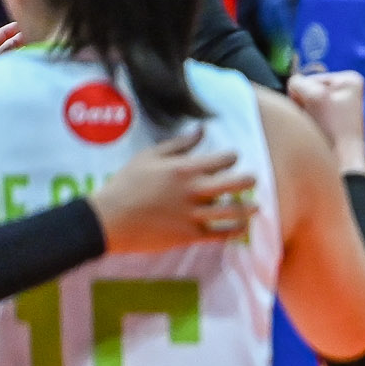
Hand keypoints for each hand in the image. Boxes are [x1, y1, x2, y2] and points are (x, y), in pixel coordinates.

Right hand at [89, 127, 257, 252]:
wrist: (109, 219)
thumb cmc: (126, 184)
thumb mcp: (149, 157)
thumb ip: (179, 144)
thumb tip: (201, 129)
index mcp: (184, 169)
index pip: (223, 159)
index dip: (232, 157)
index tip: (232, 159)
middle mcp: (193, 191)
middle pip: (235, 183)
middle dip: (249, 180)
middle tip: (253, 180)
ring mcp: (193, 215)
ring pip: (234, 211)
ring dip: (249, 209)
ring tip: (256, 207)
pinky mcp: (190, 235)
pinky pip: (222, 234)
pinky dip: (236, 230)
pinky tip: (242, 227)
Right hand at [286, 70, 364, 172]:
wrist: (342, 164)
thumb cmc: (334, 131)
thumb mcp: (315, 95)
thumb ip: (298, 82)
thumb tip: (292, 88)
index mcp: (349, 80)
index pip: (307, 78)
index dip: (303, 95)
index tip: (318, 112)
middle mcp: (346, 91)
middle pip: (305, 91)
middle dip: (303, 105)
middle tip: (316, 121)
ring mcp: (337, 108)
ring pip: (304, 105)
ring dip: (304, 116)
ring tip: (316, 128)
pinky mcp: (331, 124)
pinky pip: (308, 118)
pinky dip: (307, 125)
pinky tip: (316, 133)